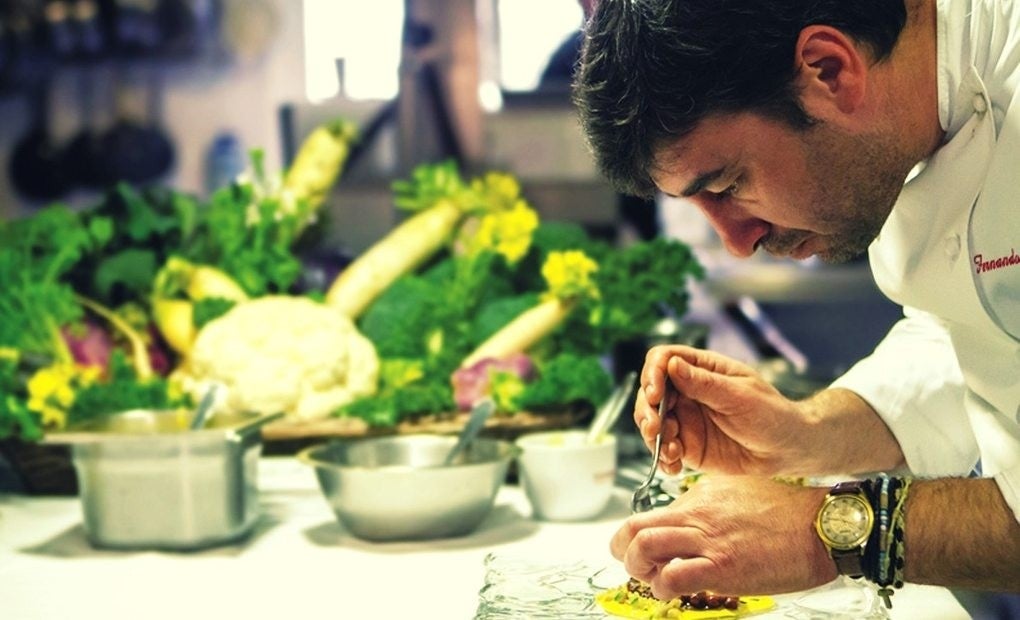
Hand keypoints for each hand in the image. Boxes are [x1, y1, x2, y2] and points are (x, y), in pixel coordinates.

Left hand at [609, 476, 834, 598]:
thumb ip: (710, 504)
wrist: (821, 526)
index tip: (643, 549)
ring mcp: (708, 539)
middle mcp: (697, 514)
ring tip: (653, 580)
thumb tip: (690, 517)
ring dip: (638, 569)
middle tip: (633, 564)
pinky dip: (663, 588)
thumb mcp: (738, 492)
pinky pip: (673, 575)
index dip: (637, 535)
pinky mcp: (722, 566)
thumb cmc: (789, 513)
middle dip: (623, 549)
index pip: (649, 512)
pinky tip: (673, 592)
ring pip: (644, 547)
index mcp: (700, 496)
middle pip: (634, 526)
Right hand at [635, 345, 808, 475]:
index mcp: (701, 370)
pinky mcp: (688, 445)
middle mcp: (688, 393)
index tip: (655, 392)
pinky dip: (663, 458)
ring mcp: (685, 419)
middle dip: (647, 409)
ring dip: (652, 435)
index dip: (653, 372)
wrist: (787, 450)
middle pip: (650, 392)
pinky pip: (664, 450)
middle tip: (655, 426)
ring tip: (670, 449)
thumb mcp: (740, 396)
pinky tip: (674, 466)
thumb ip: (704, 384)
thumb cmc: (771, 414)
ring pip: (652, 422)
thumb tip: (672, 365)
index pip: (663, 360)